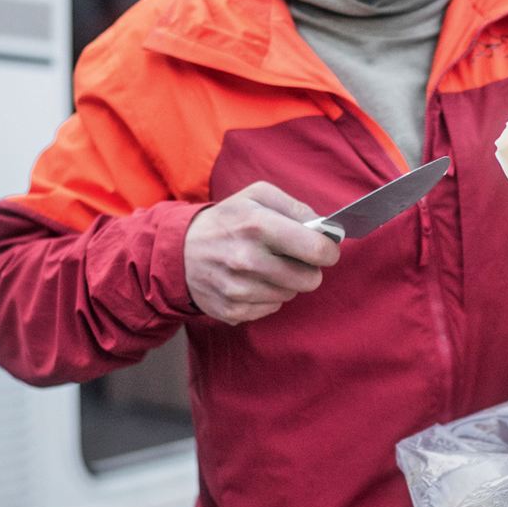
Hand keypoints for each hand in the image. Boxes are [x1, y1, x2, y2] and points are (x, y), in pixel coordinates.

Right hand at [183, 180, 338, 324]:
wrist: (178, 250)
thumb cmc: (226, 220)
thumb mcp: (257, 196)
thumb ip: (295, 207)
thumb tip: (325, 227)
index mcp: (257, 226)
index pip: (316, 248)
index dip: (329, 250)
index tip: (327, 248)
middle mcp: (247, 259)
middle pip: (310, 278)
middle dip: (309, 268)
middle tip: (295, 258)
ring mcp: (238, 289)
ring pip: (292, 294)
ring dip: (287, 282)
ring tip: (267, 266)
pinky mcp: (232, 310)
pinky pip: (272, 307)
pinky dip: (268, 296)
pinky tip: (252, 281)